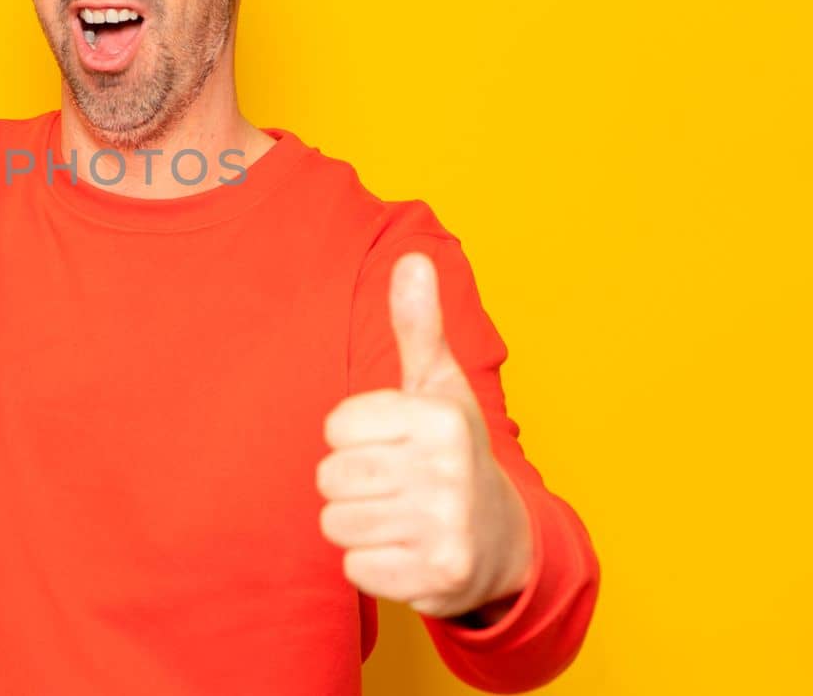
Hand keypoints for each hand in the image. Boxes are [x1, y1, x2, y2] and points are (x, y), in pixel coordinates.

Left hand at [315, 251, 531, 618]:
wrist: (505, 542)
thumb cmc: (454, 451)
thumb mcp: (439, 385)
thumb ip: (418, 325)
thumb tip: (412, 257)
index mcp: (441, 417)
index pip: (335, 428)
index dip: (353, 438)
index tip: (391, 443)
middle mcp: (448, 471)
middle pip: (330, 477)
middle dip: (351, 484)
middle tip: (393, 485)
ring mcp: (446, 528)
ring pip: (336, 524)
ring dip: (359, 525)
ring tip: (399, 516)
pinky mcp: (437, 579)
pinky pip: (354, 570)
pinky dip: (371, 565)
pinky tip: (405, 551)